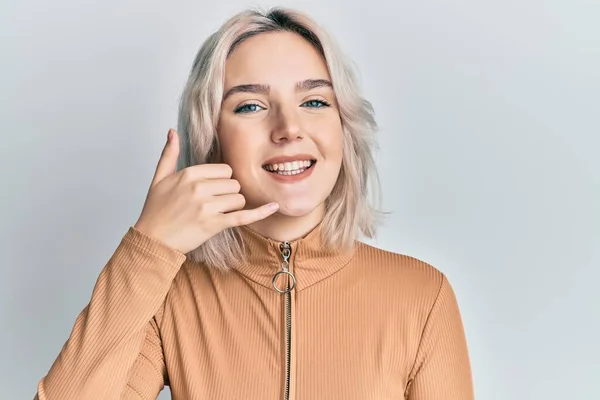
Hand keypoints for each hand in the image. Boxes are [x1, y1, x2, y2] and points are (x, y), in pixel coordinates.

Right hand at [133, 129, 278, 253]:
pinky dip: (260, 212)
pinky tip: (275, 206)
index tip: (211, 191)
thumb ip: (169, 154)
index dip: (222, 181)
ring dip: (233, 207)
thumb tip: (172, 131)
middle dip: (228, 194)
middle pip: (234, 184)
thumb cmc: (156, 210)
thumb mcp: (159, 178)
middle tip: (211, 205)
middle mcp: (199, 188)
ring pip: (239, 199)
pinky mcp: (214, 225)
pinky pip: (243, 216)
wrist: (152, 240)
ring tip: (214, 214)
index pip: (224, 169)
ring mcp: (207, 207)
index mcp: (189, 174)